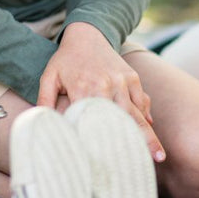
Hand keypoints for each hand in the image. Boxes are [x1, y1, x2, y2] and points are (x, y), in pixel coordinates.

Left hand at [37, 22, 165, 163]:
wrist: (86, 34)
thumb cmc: (65, 60)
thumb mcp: (49, 77)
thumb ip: (44, 100)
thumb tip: (39, 122)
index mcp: (84, 87)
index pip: (93, 118)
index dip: (100, 139)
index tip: (108, 159)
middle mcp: (106, 85)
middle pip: (123, 119)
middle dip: (137, 141)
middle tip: (150, 163)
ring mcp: (122, 81)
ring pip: (137, 112)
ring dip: (148, 133)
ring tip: (159, 155)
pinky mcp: (132, 77)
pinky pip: (142, 100)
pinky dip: (146, 115)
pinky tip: (151, 131)